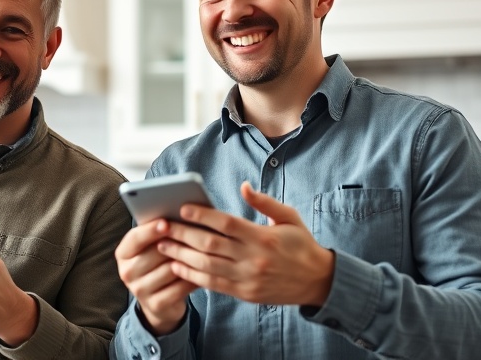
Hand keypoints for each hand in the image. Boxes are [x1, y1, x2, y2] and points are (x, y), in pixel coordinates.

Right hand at [114, 220, 197, 335]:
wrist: (160, 302)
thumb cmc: (158, 265)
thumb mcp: (152, 248)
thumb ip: (159, 233)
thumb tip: (178, 215)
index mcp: (123, 254)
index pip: (135, 238)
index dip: (151, 230)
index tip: (167, 222)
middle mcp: (126, 272)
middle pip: (154, 253)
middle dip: (177, 243)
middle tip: (197, 235)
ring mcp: (139, 290)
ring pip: (169, 270)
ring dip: (188, 260)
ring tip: (204, 251)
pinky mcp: (155, 305)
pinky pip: (179, 287)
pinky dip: (193, 278)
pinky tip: (204, 271)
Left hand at [158, 182, 334, 305]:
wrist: (319, 282)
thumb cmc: (301, 245)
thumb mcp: (289, 218)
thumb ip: (264, 202)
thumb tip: (243, 186)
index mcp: (263, 237)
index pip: (226, 223)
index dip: (202, 215)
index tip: (182, 208)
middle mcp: (253, 258)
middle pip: (210, 244)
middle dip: (182, 234)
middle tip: (161, 226)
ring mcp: (247, 278)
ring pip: (206, 266)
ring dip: (181, 255)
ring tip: (162, 245)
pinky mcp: (245, 294)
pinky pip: (213, 284)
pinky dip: (192, 276)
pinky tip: (177, 266)